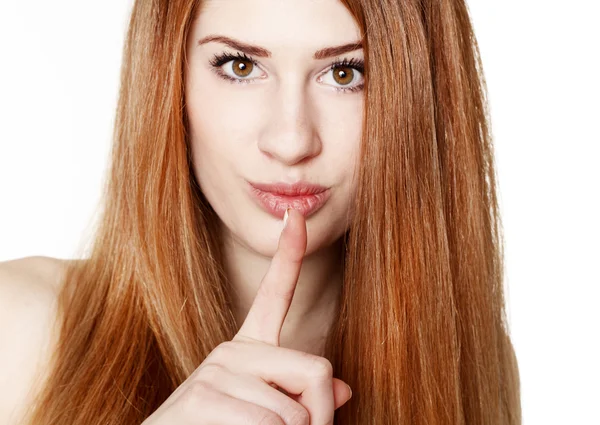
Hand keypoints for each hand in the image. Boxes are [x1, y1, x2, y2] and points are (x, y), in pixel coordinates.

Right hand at [142, 208, 351, 423]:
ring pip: (296, 413)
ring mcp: (216, 369)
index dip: (289, 254)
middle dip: (318, 417)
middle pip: (318, 371)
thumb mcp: (267, 416)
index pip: (273, 295)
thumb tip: (344, 389)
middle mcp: (232, 351)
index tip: (295, 215)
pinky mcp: (202, 396)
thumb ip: (302, 397)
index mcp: (248, 350)